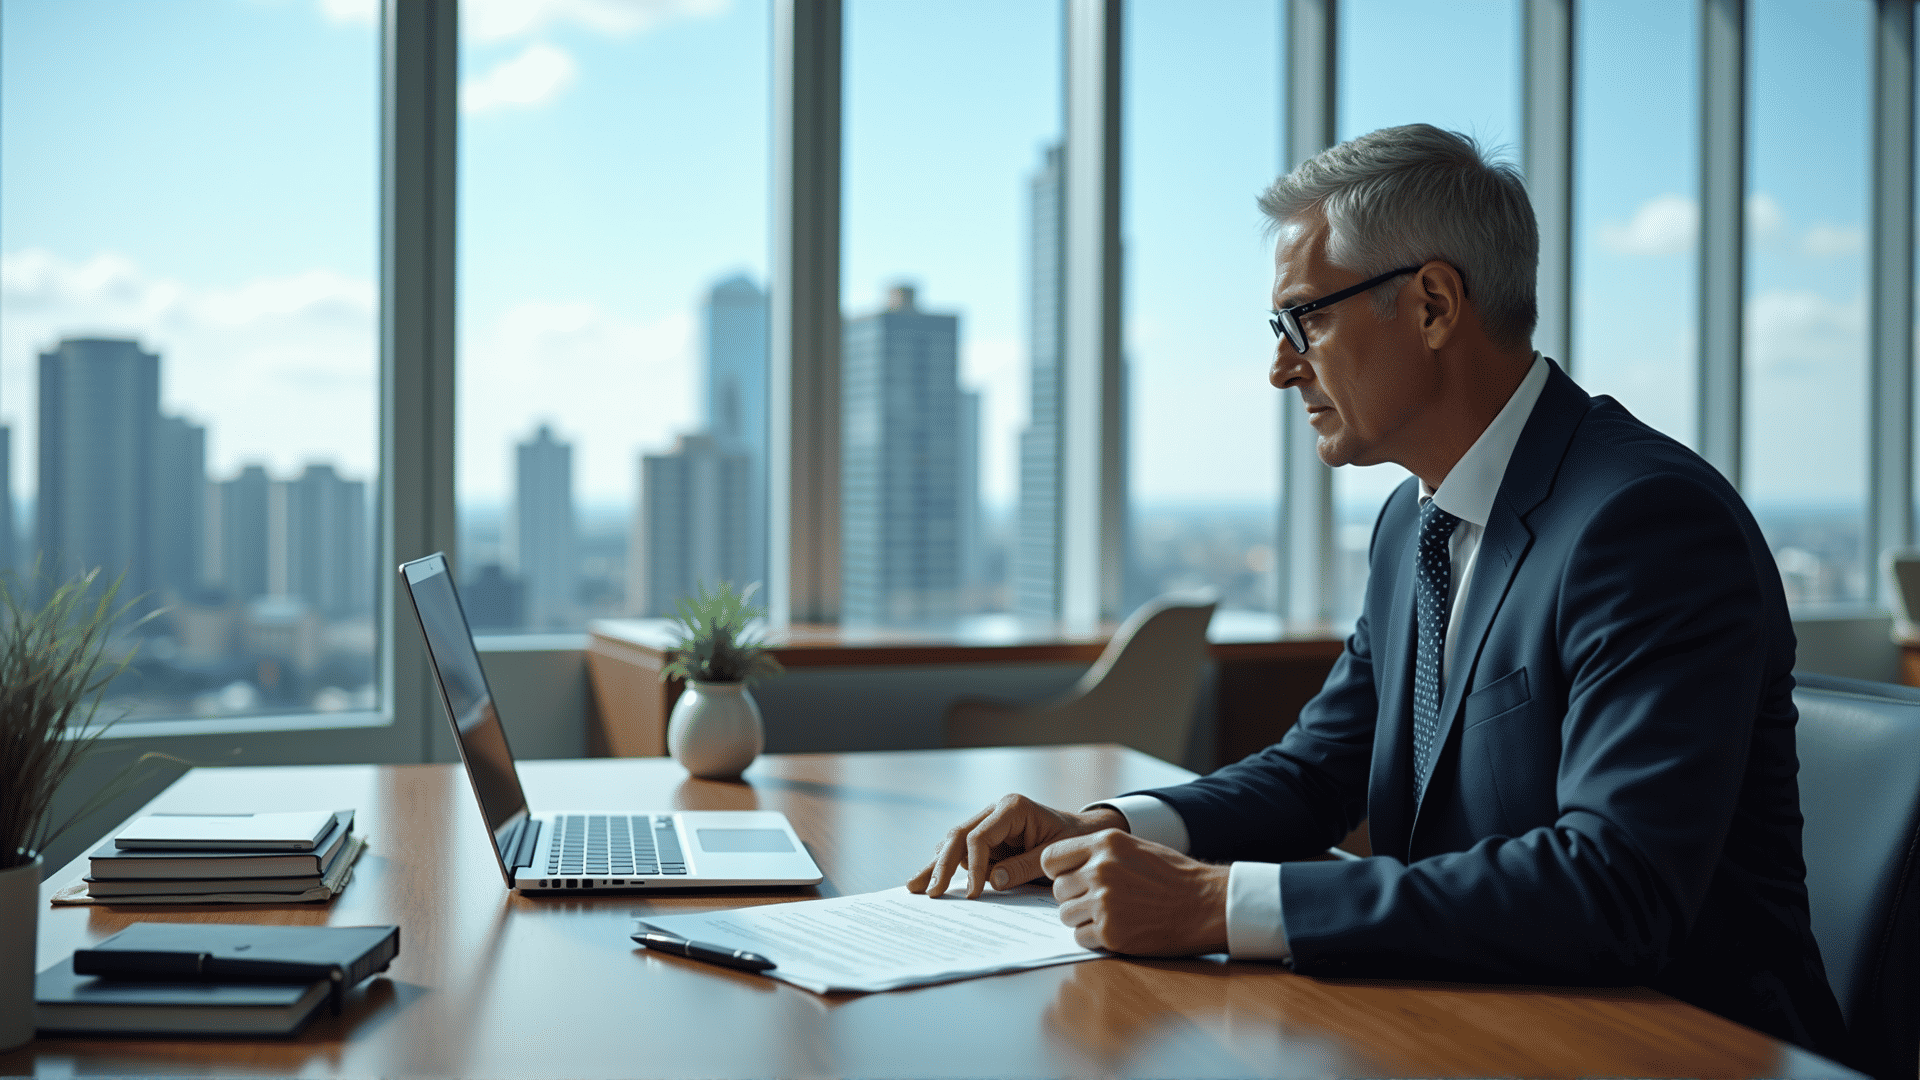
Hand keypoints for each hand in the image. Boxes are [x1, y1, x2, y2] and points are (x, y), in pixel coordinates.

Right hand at [906, 794, 1125, 898]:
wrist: (1084, 835)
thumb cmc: (1074, 842)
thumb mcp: (1054, 855)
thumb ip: (1024, 866)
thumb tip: (991, 881)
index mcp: (1012, 808)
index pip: (979, 837)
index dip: (973, 866)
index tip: (974, 894)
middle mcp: (995, 812)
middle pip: (958, 836)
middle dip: (942, 865)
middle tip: (931, 893)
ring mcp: (988, 824)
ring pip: (952, 843)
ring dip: (935, 866)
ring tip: (915, 888)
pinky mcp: (986, 840)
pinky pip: (960, 852)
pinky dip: (945, 867)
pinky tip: (927, 880)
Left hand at [1043, 829, 1229, 955]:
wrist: (1206, 904)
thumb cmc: (1172, 876)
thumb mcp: (1134, 847)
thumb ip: (1098, 853)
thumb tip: (1063, 867)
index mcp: (1105, 843)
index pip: (1051, 859)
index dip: (1059, 872)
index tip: (1072, 879)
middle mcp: (1100, 870)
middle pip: (1058, 890)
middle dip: (1074, 897)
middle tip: (1099, 901)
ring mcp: (1105, 902)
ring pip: (1066, 915)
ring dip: (1083, 919)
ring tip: (1112, 915)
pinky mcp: (1111, 933)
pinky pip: (1080, 937)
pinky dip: (1095, 938)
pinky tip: (1119, 929)